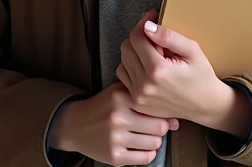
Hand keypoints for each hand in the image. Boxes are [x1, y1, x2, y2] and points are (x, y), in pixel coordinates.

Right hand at [48, 82, 179, 166]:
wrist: (76, 125)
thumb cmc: (104, 107)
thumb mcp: (120, 93)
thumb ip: (145, 99)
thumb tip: (174, 120)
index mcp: (120, 98)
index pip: (155, 107)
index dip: (163, 112)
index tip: (164, 115)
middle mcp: (117, 117)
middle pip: (159, 127)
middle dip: (160, 128)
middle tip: (154, 127)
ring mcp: (115, 139)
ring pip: (154, 143)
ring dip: (154, 141)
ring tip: (146, 136)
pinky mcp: (114, 157)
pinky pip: (145, 158)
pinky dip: (147, 154)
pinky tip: (140, 147)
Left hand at [116, 11, 251, 137]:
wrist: (205, 105)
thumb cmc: (201, 77)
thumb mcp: (192, 50)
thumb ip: (168, 36)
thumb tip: (147, 26)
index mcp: (157, 70)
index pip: (136, 37)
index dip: (143, 23)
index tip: (152, 18)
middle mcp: (144, 85)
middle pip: (127, 48)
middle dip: (139, 38)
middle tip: (157, 40)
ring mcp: (138, 96)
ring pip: (123, 61)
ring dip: (135, 53)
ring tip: (153, 55)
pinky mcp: (136, 102)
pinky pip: (123, 77)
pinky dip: (132, 68)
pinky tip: (147, 67)